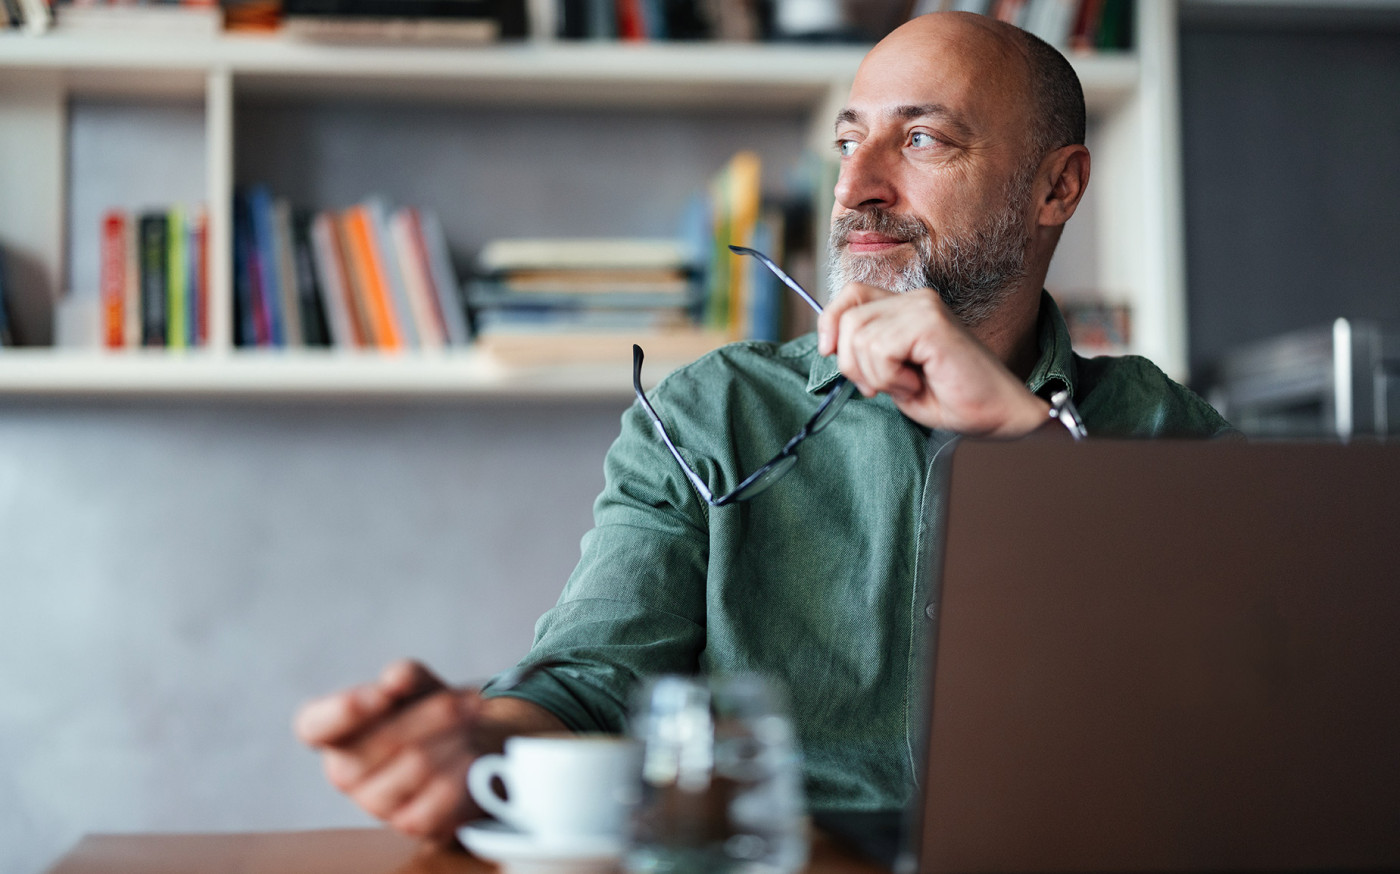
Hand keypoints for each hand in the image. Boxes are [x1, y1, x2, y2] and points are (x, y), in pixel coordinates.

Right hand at [294, 659, 563, 841]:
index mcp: (335, 732)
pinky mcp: (410, 822)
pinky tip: (474, 754)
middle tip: (470, 701)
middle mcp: (345, 771)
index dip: (344, 711)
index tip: (381, 694)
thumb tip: (396, 679)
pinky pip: (438, 798)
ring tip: (475, 722)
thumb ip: (407, 676)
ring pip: (417, 766)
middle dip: (433, 715)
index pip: (314, 726)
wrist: (468, 746)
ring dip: (456, 738)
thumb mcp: (420, 685)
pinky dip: (463, 770)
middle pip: (384, 741)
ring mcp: (375, 802)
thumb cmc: (428, 711)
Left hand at [817, 283, 1048, 436]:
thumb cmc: (952, 399)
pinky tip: (917, 383)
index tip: (829, 352)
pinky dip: (890, 377)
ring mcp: (924, 307)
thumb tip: (829, 344)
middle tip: (882, 386)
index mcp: (907, 307)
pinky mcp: (931, 323)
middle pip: (848, 318)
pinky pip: (881, 348)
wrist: (998, 414)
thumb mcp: (893, 375)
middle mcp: (916, 299)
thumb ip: (867, 353)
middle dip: (852, 363)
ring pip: (860, 336)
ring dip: (876, 374)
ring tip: (908, 385)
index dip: (830, 322)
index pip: (851, 295)